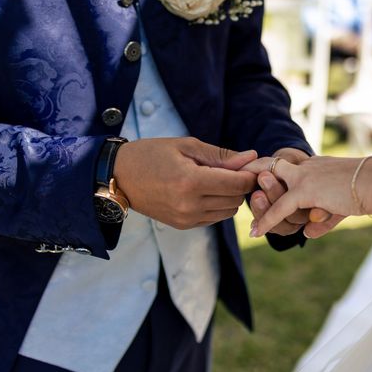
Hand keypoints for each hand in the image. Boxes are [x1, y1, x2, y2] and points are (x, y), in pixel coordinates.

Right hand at [114, 137, 257, 228]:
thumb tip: (252, 157)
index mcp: (191, 182)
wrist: (119, 176)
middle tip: (232, 169)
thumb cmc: (152, 154)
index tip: (247, 164)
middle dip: (240, 185)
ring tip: (218, 179)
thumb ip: (222, 155)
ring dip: (230, 196)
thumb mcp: (187, 146)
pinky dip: (217, 205)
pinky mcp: (182, 225)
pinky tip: (206, 190)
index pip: (238, 184)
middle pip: (236, 200)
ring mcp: (186, 218)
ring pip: (228, 212)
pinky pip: (214, 218)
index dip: (249, 174)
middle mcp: (190, 205)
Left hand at [243, 156, 371, 237]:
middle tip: (242, 180)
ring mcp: (304, 176)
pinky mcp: (305, 190)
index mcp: (316, 165)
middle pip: (274, 167)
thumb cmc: (370, 190)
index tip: (259, 176)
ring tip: (247, 208)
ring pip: (272, 184)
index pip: (288, 165)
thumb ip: (323, 219)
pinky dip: (267, 220)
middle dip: (255, 172)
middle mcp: (307, 166)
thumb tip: (309, 234)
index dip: (274, 171)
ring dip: (258, 197)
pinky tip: (255, 231)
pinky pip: (280, 208)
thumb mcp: (341, 206)